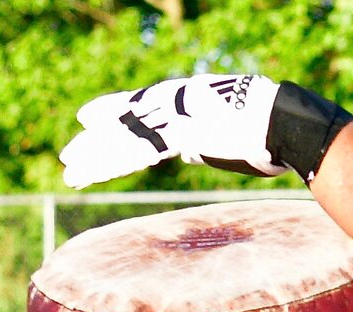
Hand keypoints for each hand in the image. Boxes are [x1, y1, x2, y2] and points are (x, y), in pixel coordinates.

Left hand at [61, 75, 284, 187]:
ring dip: (93, 156)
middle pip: (123, 122)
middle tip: (70, 155)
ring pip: (122, 138)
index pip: (138, 105)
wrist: (282, 123)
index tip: (88, 119)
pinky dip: (109, 163)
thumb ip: (208, 140)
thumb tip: (195, 153)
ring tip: (69, 168)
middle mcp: (172, 102)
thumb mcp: (233, 133)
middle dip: (95, 140)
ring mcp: (172, 117)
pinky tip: (88, 171)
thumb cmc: (271, 133)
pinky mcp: (177, 136)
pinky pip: (135, 152)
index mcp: (184, 99)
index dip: (111, 112)